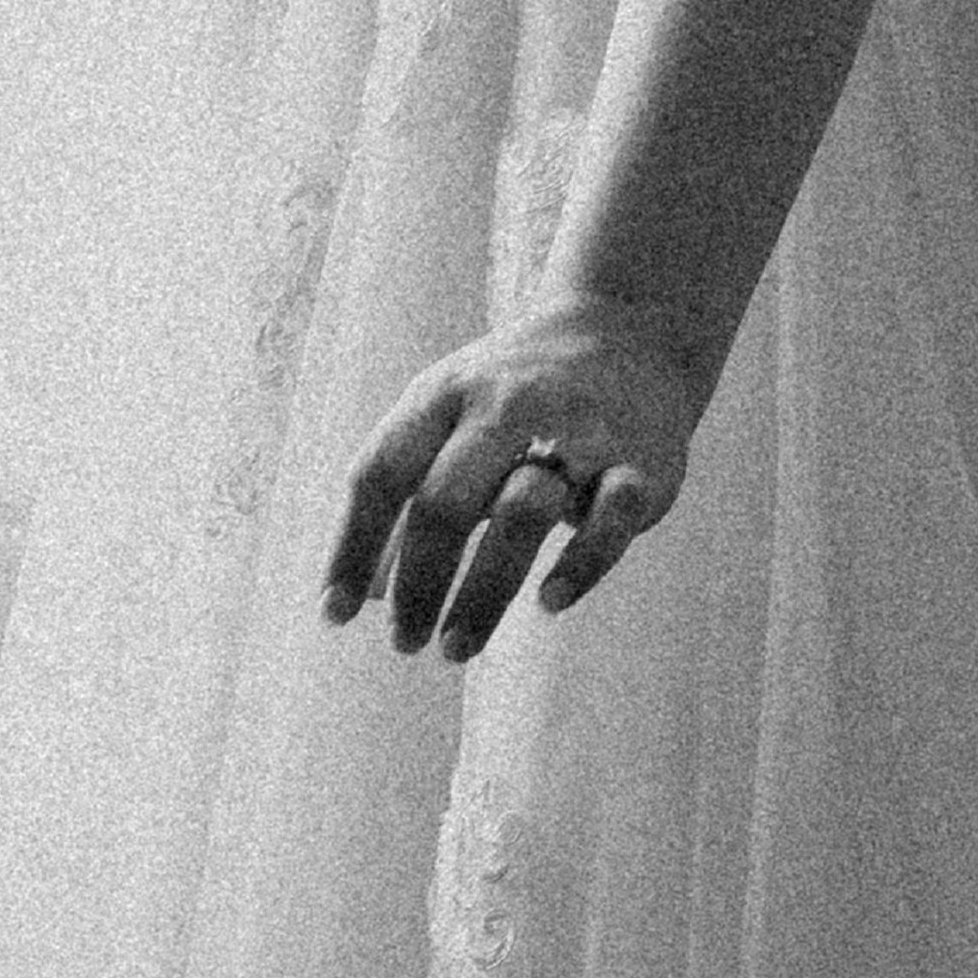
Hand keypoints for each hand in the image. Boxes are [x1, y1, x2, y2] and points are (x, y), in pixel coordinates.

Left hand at [323, 295, 708, 661]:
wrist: (628, 329)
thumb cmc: (513, 393)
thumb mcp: (446, 413)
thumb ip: (403, 492)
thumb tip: (363, 595)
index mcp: (447, 394)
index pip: (382, 472)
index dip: (351, 547)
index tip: (335, 615)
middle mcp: (509, 406)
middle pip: (445, 500)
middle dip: (419, 583)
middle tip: (405, 644)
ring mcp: (579, 431)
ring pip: (522, 513)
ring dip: (483, 593)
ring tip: (457, 647)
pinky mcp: (642, 464)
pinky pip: (612, 520)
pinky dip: (579, 566)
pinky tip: (548, 602)